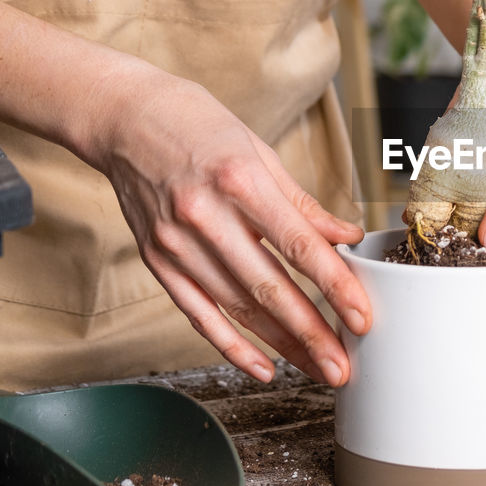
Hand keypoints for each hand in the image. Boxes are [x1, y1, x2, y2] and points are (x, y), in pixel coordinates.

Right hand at [83, 66, 370, 385]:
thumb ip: (303, 204)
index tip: (362, 318)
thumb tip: (347, 238)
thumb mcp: (259, 152)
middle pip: (268, 288)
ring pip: (237, 308)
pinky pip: (198, 313)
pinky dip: (231, 346)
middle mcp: (206, 216)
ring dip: (281, 346)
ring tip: (317, 369)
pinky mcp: (156, 260)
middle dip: (312, 334)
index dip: (335, 287)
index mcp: (241, 181)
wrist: (123, 116)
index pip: (299, 246)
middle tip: (344, 368)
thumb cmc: (198, 125)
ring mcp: (176, 242)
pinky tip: (262, 368)